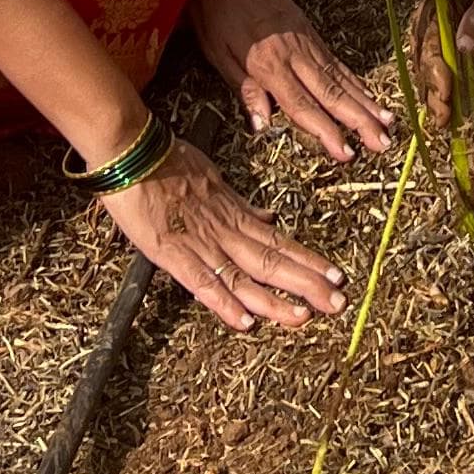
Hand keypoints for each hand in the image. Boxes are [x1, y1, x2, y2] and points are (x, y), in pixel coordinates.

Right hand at [100, 138, 343, 327]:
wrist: (135, 151)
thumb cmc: (170, 161)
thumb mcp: (215, 179)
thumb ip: (241, 206)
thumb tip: (268, 219)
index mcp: (234, 215)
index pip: (279, 244)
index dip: (308, 262)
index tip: (335, 277)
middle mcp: (225, 232)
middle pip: (272, 263)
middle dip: (306, 284)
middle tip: (338, 303)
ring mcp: (201, 244)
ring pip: (245, 277)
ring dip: (275, 300)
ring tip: (305, 316)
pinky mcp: (173, 253)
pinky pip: (202, 282)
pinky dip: (224, 303)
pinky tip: (245, 322)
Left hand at [189, 0, 392, 160]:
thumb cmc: (216, 11)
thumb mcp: (218, 53)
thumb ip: (245, 89)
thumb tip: (263, 125)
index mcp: (270, 64)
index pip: (302, 105)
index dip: (326, 132)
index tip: (346, 153)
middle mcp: (296, 54)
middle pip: (332, 93)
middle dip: (359, 122)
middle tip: (383, 144)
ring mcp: (307, 40)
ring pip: (341, 77)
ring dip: (366, 102)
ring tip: (388, 123)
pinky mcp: (309, 31)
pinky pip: (336, 60)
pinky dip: (355, 79)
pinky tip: (367, 93)